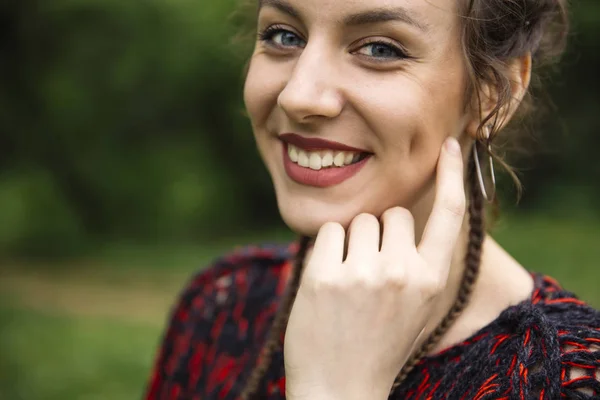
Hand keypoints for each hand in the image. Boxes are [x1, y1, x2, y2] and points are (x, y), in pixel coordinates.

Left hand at [284, 138, 465, 399]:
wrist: (341, 388)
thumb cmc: (379, 344)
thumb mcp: (418, 308)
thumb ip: (421, 264)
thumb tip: (411, 216)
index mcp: (433, 281)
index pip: (452, 216)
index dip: (452, 176)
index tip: (451, 145)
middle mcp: (404, 273)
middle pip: (395, 214)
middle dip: (382, 233)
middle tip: (371, 274)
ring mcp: (364, 274)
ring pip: (359, 221)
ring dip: (352, 243)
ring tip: (350, 284)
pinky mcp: (326, 275)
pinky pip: (328, 232)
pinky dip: (326, 251)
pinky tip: (328, 285)